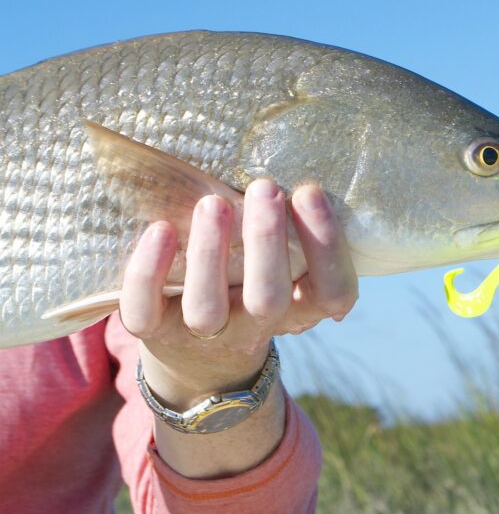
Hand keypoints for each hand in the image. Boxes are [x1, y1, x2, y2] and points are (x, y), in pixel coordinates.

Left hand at [119, 178, 357, 410]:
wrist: (202, 357)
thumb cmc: (252, 286)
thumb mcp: (286, 269)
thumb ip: (292, 233)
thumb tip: (291, 163)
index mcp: (298, 309)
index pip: (331, 291)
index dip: (326, 245)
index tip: (309, 192)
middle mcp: (254, 327)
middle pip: (269, 299)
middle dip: (266, 241)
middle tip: (265, 187)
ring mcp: (202, 335)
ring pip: (205, 308)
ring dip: (210, 252)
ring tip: (212, 203)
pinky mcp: (155, 332)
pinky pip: (145, 312)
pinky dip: (149, 271)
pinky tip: (161, 230)